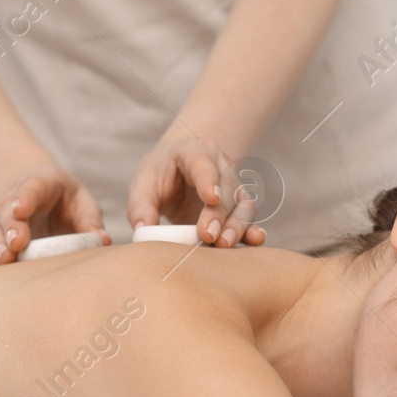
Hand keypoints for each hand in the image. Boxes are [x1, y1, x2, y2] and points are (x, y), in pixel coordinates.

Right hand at [0, 165, 107, 266]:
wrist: (43, 200)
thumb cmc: (68, 202)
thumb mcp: (82, 203)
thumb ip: (90, 221)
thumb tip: (102, 241)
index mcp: (40, 184)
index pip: (30, 188)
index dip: (25, 197)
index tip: (21, 209)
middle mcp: (16, 201)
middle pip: (8, 211)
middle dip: (11, 226)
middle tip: (17, 242)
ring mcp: (4, 221)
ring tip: (4, 259)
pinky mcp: (0, 240)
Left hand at [127, 137, 267, 248]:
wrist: (178, 172)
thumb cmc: (159, 176)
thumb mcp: (143, 185)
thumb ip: (140, 207)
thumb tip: (142, 232)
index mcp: (194, 152)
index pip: (203, 163)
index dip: (209, 180)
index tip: (210, 199)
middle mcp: (220, 166)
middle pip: (226, 188)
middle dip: (219, 214)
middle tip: (207, 235)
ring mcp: (233, 187)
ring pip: (242, 204)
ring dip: (236, 226)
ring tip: (223, 244)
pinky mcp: (237, 208)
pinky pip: (248, 219)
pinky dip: (252, 231)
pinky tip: (255, 241)